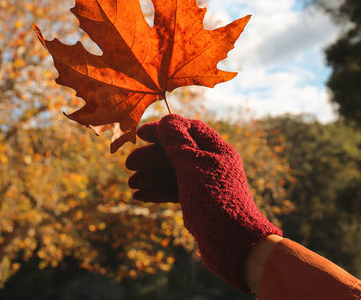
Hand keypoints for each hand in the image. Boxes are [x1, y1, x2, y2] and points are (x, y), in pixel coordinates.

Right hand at [126, 114, 281, 291]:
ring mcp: (206, 184)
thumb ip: (177, 141)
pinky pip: (176, 191)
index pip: (187, 129)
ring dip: (151, 175)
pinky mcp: (200, 202)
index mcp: (216, 149)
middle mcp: (212, 164)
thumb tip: (167, 119)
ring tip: (131, 184)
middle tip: (128, 164)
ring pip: (174, 173)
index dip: (162, 129)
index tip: (139, 134)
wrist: (232, 242)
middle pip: (177, 152)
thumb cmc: (213, 198)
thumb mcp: (191, 165)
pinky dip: (158, 191)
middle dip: (152, 157)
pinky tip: (139, 195)